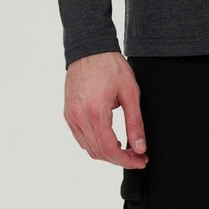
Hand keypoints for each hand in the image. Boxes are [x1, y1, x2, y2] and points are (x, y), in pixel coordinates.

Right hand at [64, 51, 148, 167]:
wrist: (90, 48)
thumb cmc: (110, 66)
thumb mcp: (130, 92)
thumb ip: (135, 122)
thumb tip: (140, 148)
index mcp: (95, 112)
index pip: (110, 149)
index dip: (127, 160)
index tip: (141, 161)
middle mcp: (79, 118)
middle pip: (99, 153)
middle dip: (119, 159)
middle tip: (137, 155)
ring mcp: (71, 116)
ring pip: (88, 148)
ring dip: (107, 153)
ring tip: (125, 148)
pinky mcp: (68, 113)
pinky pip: (80, 138)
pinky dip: (95, 144)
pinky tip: (108, 138)